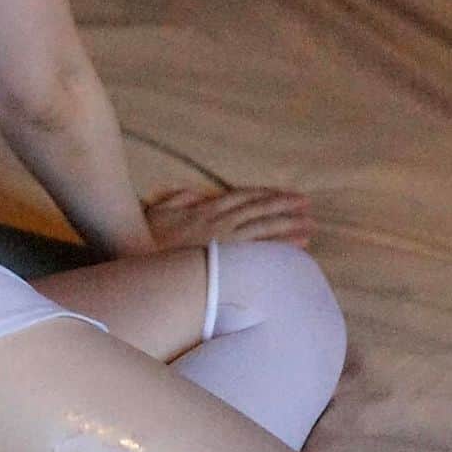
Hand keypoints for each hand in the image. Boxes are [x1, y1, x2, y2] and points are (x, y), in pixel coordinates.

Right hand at [143, 185, 312, 249]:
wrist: (142, 258)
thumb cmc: (146, 238)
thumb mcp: (158, 212)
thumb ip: (177, 200)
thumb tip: (190, 193)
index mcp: (205, 210)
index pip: (241, 197)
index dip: (264, 194)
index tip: (282, 194)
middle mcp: (220, 222)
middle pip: (258, 209)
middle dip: (284, 206)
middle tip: (307, 205)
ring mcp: (225, 240)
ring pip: (265, 227)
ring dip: (289, 224)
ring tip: (310, 224)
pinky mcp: (228, 258)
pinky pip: (261, 249)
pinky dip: (282, 245)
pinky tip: (298, 246)